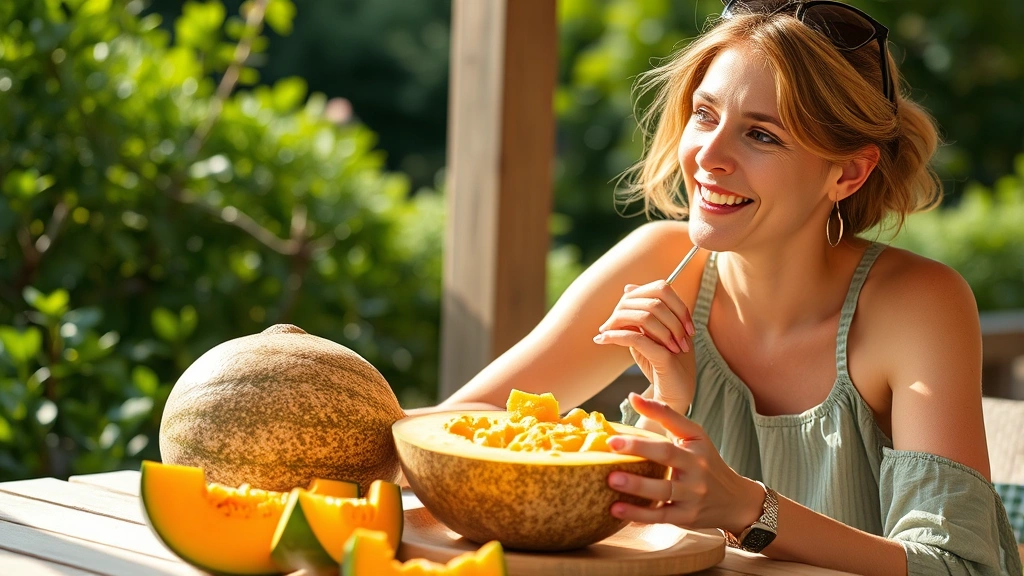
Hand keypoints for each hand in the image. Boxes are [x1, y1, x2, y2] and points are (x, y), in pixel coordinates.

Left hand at [593, 280, 696, 406]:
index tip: (613, 315)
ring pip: (644, 318)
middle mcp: (677, 326)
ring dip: (617, 323)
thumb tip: (628, 289)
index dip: (632, 299)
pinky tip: (603, 340)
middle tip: (604, 325)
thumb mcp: (646, 337)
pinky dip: (616, 337)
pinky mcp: (665, 356)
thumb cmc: (658, 366)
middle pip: (649, 303)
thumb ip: (638, 317)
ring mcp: (673, 340)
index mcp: (675, 318)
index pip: (657, 293)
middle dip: (622, 311)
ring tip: (602, 333)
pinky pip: (637, 338)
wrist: (672, 396)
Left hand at [605, 393, 763, 534]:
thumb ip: (665, 416)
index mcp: (695, 447)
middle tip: (611, 445)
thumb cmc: (707, 464)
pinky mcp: (686, 517)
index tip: (630, 402)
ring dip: (636, 486)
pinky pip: (660, 517)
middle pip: (667, 456)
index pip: (675, 426)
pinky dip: (638, 514)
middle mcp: (696, 469)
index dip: (654, 414)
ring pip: (663, 490)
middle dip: (638, 450)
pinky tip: (617, 510)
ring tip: (611, 481)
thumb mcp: (694, 437)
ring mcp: (692, 495)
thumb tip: (633, 397)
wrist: (736, 501)